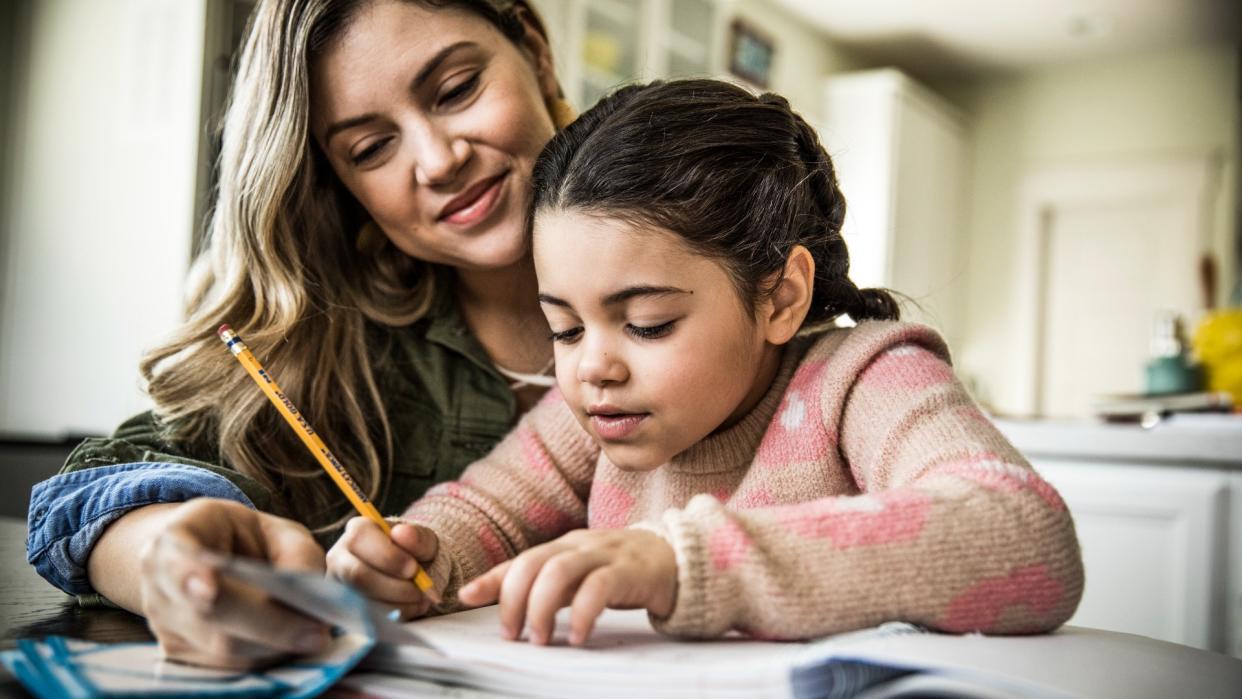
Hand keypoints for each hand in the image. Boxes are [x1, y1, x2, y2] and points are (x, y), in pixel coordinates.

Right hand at [133, 499, 330, 669]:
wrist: (209, 557)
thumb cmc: (248, 540)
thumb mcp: (278, 530)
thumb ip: (298, 555)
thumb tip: (311, 599)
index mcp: (176, 539)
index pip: (177, 560)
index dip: (191, 576)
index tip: (209, 590)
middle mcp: (159, 586)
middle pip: (210, 616)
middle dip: (268, 626)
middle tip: (317, 633)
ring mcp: (164, 626)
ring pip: (223, 650)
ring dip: (274, 647)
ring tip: (312, 636)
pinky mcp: (179, 658)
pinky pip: (228, 668)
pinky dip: (265, 658)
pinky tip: (290, 644)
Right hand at [326, 516, 439, 619]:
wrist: (412, 574)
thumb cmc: (414, 553)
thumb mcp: (424, 540)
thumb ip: (417, 536)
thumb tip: (402, 533)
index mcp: (357, 530)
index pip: (360, 539)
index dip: (388, 557)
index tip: (414, 569)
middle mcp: (340, 556)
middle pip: (356, 574)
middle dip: (393, 587)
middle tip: (419, 591)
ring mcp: (338, 584)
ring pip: (359, 600)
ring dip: (396, 604)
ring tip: (420, 600)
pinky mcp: (344, 607)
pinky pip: (364, 618)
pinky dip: (392, 616)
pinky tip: (411, 609)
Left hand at [457, 528, 676, 645]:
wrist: (677, 558)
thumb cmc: (621, 571)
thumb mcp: (578, 576)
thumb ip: (542, 587)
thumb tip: (494, 604)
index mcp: (563, 546)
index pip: (520, 559)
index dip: (492, 578)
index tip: (465, 597)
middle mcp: (579, 545)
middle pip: (533, 562)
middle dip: (514, 598)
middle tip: (512, 633)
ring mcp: (604, 554)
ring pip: (560, 570)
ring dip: (542, 607)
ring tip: (541, 638)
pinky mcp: (629, 570)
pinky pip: (600, 586)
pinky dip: (583, 612)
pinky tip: (579, 635)